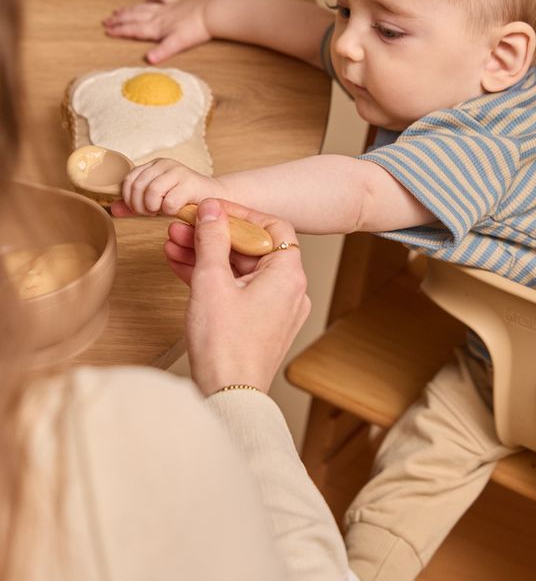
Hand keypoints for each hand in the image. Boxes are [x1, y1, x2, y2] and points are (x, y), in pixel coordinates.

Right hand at [102, 0, 211, 63]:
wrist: (210, 14)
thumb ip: (162, 51)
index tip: (107, 31)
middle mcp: (158, 16)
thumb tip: (148, 60)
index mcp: (156, 27)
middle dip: (119, 20)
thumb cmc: (195, 30)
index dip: (120, 31)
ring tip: (118, 10)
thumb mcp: (177, 44)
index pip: (134, 30)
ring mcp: (167, 8)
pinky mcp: (177, 3)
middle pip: (134, 17)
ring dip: (129, 10)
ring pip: (143, 8)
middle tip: (105, 21)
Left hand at [112, 158, 223, 215]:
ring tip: (161, 211)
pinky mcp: (191, 183)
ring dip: (153, 208)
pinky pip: (169, 201)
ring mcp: (179, 171)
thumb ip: (135, 205)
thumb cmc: (184, 199)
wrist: (215, 198)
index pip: (129, 179)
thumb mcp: (155, 201)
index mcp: (154, 165)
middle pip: (137, 186)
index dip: (129, 198)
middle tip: (150, 213)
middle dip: (139, 206)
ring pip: (151, 192)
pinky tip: (176, 210)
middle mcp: (165, 164)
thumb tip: (113, 209)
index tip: (139, 208)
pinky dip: (169, 211)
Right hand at [164, 198, 309, 395]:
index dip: (242, 214)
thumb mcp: (212, 282)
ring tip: (175, 243)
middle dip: (216, 235)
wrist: (227, 396)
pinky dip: (214, 278)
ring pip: (241, 270)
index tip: (213, 209)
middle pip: (253, 248)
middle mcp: (290, 290)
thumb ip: (212, 240)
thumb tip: (212, 211)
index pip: (273, 227)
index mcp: (289, 274)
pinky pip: (238, 290)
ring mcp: (276, 309)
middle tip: (185, 226)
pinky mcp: (260, 324)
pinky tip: (182, 266)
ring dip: (209, 255)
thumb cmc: (225, 346)